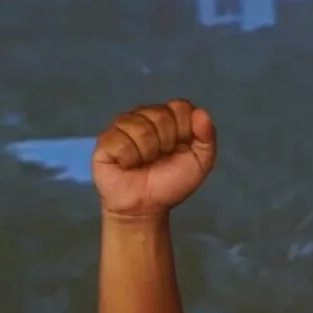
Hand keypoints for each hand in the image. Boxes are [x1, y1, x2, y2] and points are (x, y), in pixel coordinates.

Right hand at [93, 99, 216, 220]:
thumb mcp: (199, 163)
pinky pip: (121, 140)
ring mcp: (123, 125)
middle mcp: (145, 116)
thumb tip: (202, 112)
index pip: (179, 107)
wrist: (146, 206)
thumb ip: (207, 138)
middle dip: (166, 143)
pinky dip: (129, 158)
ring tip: (143, 163)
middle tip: (160, 159)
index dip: (183, 130)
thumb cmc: (171, 183)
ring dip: (148, 152)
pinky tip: (127, 165)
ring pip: (141, 127)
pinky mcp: (105, 138)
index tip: (180, 149)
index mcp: (168, 118)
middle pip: (160, 114)